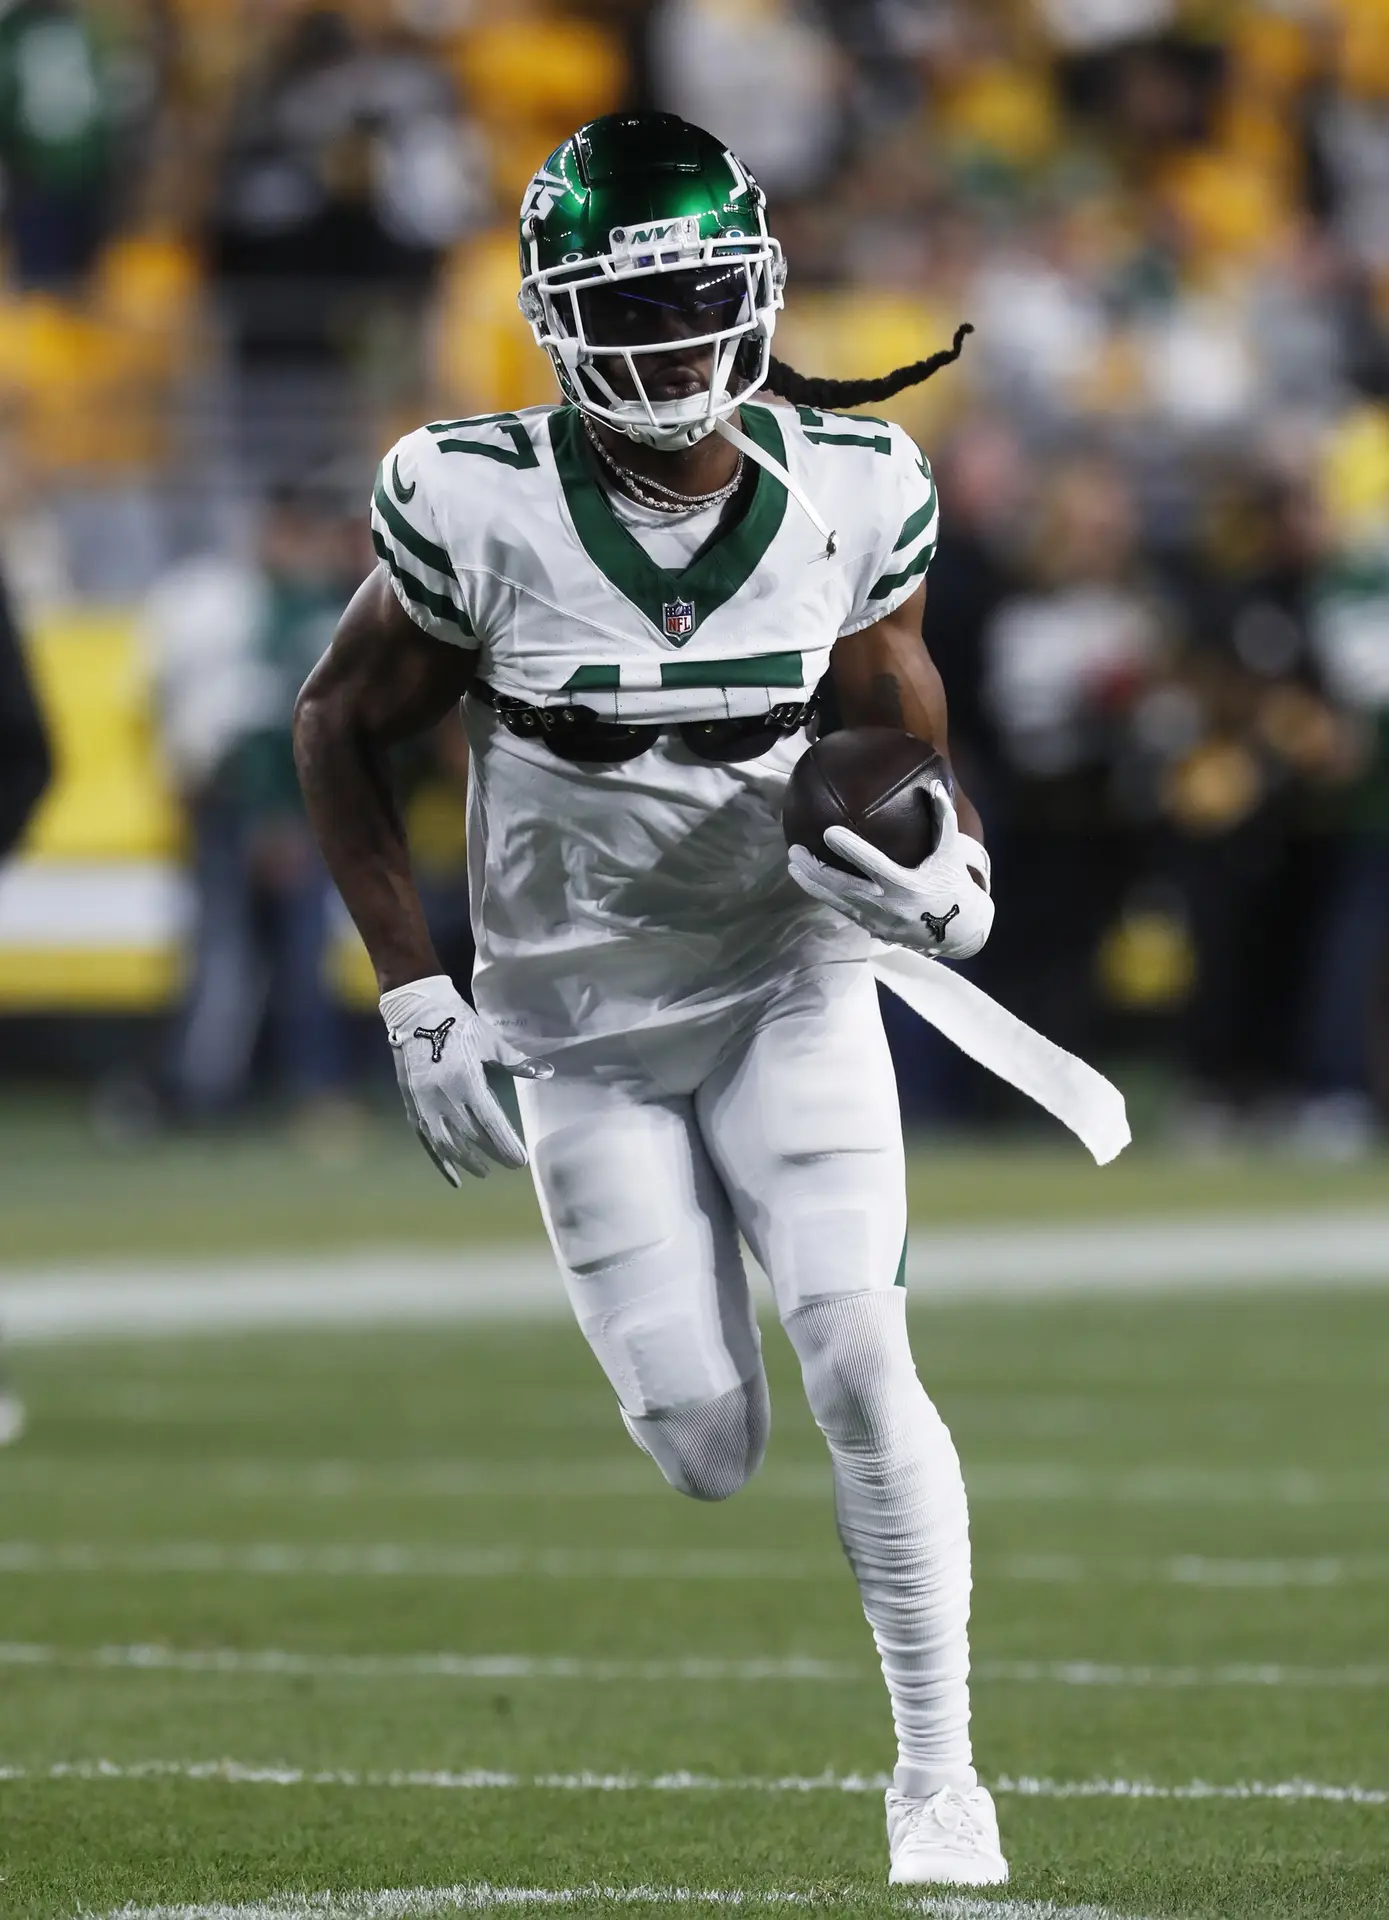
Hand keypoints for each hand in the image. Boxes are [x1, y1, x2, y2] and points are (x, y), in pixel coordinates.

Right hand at [379, 975, 550, 1183]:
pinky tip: (455, 1180)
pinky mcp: (413, 1106)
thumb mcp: (490, 1040)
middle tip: (511, 1163)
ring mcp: (425, 1104)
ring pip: (448, 1144)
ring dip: (468, 1161)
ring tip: (485, 1171)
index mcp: (465, 1080)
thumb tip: (547, 1072)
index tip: (519, 1160)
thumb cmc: (458, 1023)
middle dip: (493, 1153)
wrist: (415, 1012)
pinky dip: (441, 1163)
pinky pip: (427, 1141)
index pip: (490, 1123)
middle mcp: (443, 1097)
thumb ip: (517, 1061)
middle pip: (471, 1137)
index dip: (505, 1144)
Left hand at [787, 780, 993, 958]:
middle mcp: (887, 906)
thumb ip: (944, 820)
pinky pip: (844, 910)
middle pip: (842, 888)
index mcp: (905, 885)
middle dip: (816, 871)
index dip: (850, 849)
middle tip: (794, 852)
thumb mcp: (951, 854)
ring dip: (813, 885)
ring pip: (837, 902)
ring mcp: (877, 921)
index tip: (828, 832)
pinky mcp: (872, 929)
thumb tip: (933, 786)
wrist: (959, 932)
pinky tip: (810, 881)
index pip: (872, 865)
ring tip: (793, 865)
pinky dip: (826, 896)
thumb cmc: (953, 885)